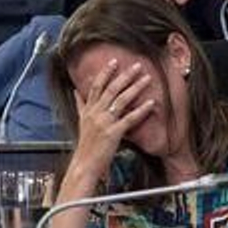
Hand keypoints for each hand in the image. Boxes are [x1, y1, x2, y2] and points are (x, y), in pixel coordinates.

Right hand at [63, 58, 156, 195]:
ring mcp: (104, 122)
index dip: (106, 73)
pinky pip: (129, 118)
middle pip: (111, 89)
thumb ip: (80, 106)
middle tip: (137, 65)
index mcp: (88, 110)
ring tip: (147, 78)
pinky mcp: (113, 133)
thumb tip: (76, 91)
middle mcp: (95, 113)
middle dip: (125, 75)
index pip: (96, 86)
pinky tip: (151, 103)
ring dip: (136, 87)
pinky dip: (141, 109)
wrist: (84, 165)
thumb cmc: (85, 145)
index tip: (114, 61)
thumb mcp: (81, 122)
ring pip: (121, 100)